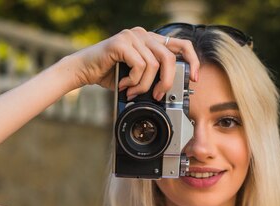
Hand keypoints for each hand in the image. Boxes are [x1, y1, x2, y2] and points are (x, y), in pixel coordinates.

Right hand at [67, 26, 199, 99]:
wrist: (84, 70)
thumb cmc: (110, 74)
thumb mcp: (137, 76)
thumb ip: (153, 76)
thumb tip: (168, 91)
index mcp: (150, 40)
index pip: (181, 44)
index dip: (192, 61)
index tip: (195, 78)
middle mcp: (143, 34)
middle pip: (169, 58)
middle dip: (166, 82)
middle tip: (157, 96)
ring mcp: (133, 36)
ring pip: (154, 65)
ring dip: (145, 86)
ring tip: (133, 92)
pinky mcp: (122, 42)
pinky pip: (140, 66)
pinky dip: (134, 81)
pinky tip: (124, 85)